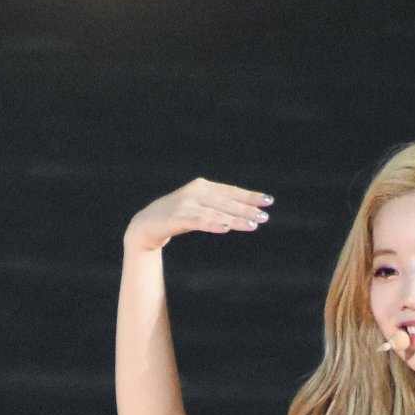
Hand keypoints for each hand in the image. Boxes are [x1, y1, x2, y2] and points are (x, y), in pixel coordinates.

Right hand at [124, 177, 272, 253]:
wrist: (147, 224)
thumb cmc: (176, 217)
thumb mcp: (198, 208)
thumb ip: (217, 208)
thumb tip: (244, 213)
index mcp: (202, 186)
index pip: (231, 192)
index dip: (250, 196)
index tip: (268, 201)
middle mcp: (195, 192)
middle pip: (227, 202)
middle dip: (247, 209)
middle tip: (265, 216)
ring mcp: (186, 204)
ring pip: (217, 212)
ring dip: (236, 218)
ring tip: (253, 224)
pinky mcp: (178, 217)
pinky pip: (199, 222)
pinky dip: (213, 224)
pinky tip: (226, 228)